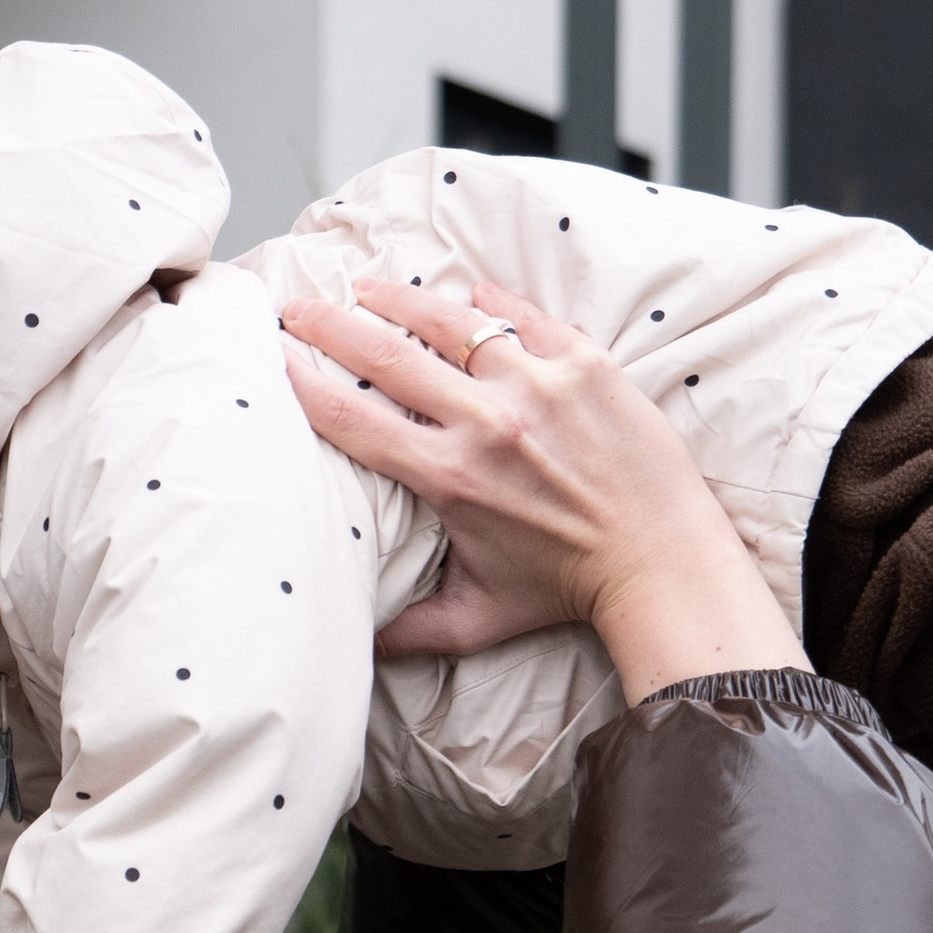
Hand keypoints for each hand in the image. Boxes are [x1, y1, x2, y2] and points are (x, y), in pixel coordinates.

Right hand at [280, 278, 807, 704]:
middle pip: (385, 352)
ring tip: (368, 286)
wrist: (661, 560)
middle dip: (330, 322)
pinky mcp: (584, 361)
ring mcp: (539, 383)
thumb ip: (408, 631)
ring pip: (449, 319)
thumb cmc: (566, 590)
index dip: (301, 381)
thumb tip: (353, 645)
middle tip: (299, 305)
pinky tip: (463, 296)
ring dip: (399, 297)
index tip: (272, 356)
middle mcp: (488, 422)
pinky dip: (487, 303)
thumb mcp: (478, 620)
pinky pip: (521, 315)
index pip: (352, 418)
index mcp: (450, 478)